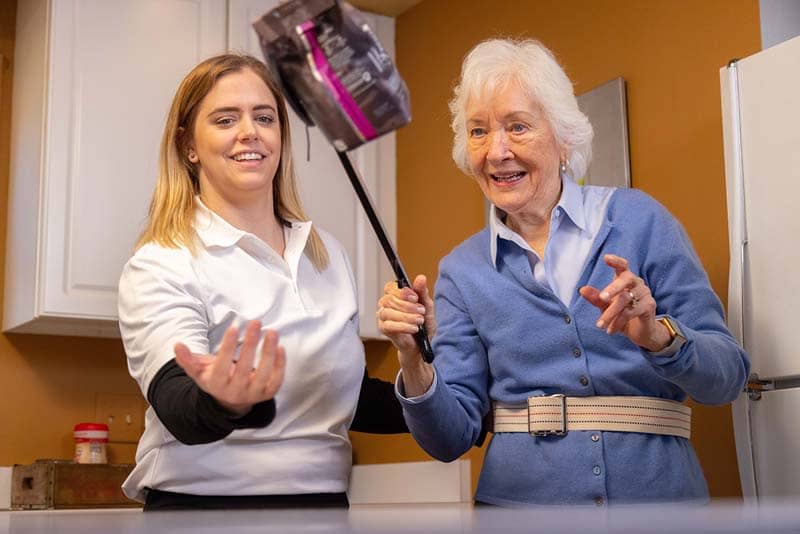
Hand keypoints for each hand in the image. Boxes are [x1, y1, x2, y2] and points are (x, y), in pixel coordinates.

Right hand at [174, 320, 285, 416]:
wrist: (231, 401)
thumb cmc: (215, 378)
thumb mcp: (199, 371)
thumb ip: (188, 359)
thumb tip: (177, 345)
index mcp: (216, 384)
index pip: (221, 366)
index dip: (227, 347)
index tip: (234, 328)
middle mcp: (235, 392)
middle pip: (243, 368)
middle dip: (250, 344)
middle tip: (255, 322)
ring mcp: (253, 394)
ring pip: (263, 374)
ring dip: (268, 352)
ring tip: (272, 331)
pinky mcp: (268, 393)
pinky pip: (276, 380)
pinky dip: (280, 364)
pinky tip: (280, 346)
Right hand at [377, 274, 434, 394]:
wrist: (422, 344)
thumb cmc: (423, 324)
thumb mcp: (426, 306)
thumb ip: (422, 292)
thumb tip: (421, 278)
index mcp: (395, 295)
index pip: (391, 287)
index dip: (402, 291)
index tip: (415, 297)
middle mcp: (386, 304)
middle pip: (390, 299)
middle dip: (408, 306)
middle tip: (421, 311)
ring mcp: (383, 316)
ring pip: (389, 312)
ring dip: (407, 316)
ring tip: (419, 321)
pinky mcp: (383, 329)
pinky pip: (389, 325)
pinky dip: (403, 326)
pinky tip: (413, 328)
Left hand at [578, 254, 671, 351]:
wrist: (640, 331)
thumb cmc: (622, 314)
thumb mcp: (606, 306)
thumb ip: (596, 298)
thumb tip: (582, 289)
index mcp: (625, 279)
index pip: (622, 266)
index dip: (615, 261)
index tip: (606, 257)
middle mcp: (637, 283)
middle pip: (626, 279)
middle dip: (613, 288)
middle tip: (602, 298)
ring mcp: (645, 294)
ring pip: (625, 300)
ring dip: (610, 313)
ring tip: (599, 325)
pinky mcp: (649, 306)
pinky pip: (631, 312)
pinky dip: (618, 321)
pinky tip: (610, 330)